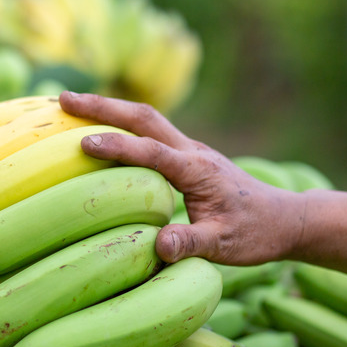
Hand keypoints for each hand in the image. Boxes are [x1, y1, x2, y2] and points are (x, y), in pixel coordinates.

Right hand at [59, 91, 305, 265]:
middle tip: (62, 100)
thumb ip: (192, 244)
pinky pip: (149, 131)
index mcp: (198, 170)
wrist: (284, 218)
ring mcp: (188, 149)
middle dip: (102, 107)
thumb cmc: (255, 233)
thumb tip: (158, 247)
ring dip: (108, 108)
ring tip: (70, 105)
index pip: (152, 152)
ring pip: (145, 118)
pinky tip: (101, 128)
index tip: (83, 142)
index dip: (118, 147)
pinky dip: (120, 123)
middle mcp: (191, 151)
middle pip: (143, 117)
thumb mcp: (225, 246)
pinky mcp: (185, 155)